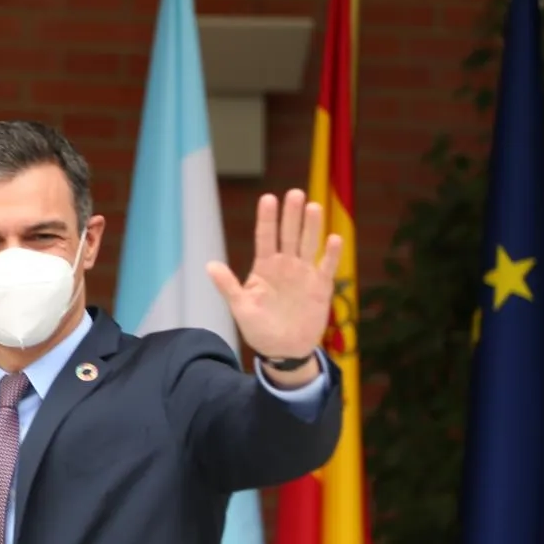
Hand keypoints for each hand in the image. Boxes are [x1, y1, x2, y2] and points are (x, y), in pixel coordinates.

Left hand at [206, 190, 343, 361]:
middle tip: (295, 193)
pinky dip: (331, 253)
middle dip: (291, 215)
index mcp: (264, 266)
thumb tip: (209, 265)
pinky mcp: (321, 286)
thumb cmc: (259, 329)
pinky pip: (327, 266)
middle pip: (289, 234)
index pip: (265, 237)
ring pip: (309, 244)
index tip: (268, 198)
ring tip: (313, 207)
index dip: (267, 218)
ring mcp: (304, 273)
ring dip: (312, 227)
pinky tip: (334, 238)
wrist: (284, 350)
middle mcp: (285, 265)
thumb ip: (228, 286)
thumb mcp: (240, 308)